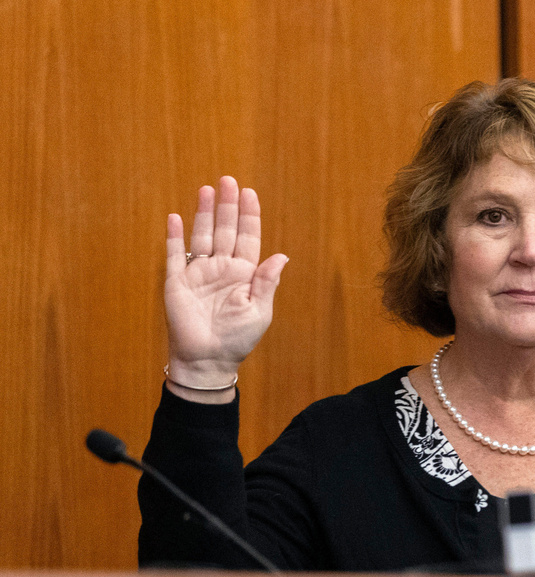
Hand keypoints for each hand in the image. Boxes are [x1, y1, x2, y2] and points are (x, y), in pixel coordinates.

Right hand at [164, 176, 287, 394]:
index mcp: (244, 274)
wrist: (207, 360)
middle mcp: (222, 268)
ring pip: (202, 236)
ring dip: (204, 213)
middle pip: (225, 230)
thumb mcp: (259, 310)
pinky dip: (175, 237)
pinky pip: (175, 255)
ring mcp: (199, 274)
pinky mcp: (177, 282)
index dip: (249, 216)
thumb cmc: (237, 338)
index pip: (248, 237)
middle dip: (227, 206)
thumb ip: (267, 282)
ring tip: (207, 190)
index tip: (249, 193)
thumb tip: (282, 256)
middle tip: (228, 180)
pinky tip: (176, 217)